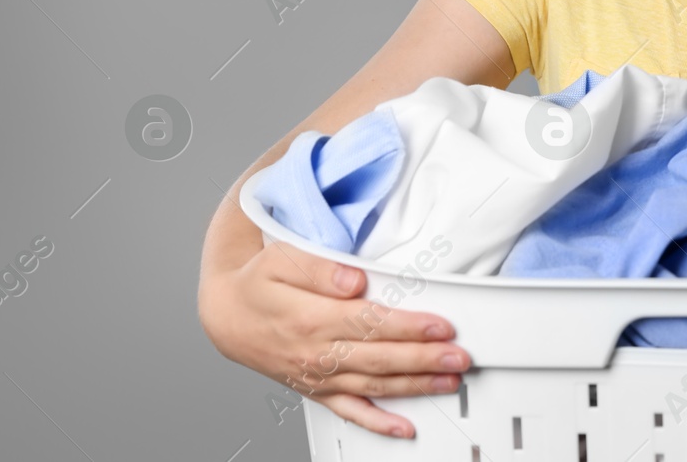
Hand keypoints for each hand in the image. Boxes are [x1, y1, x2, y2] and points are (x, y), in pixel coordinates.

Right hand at [198, 241, 470, 438]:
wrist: (227, 317)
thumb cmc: (259, 283)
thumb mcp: (280, 259)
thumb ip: (319, 267)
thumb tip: (353, 278)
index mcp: (310, 318)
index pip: (369, 324)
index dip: (408, 326)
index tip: (439, 326)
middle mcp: (315, 353)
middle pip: (378, 358)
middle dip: (423, 359)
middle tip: (458, 357)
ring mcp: (317, 376)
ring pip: (372, 384)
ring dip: (414, 385)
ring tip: (448, 381)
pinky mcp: (316, 390)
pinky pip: (350, 410)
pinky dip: (378, 422)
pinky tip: (404, 427)